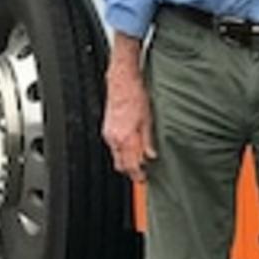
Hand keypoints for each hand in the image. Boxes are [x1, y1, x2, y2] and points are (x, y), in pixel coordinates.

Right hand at [101, 34, 155, 181]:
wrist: (122, 79)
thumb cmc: (135, 94)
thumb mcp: (148, 119)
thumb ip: (148, 141)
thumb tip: (151, 155)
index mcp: (124, 138)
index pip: (130, 166)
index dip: (138, 175)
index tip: (144, 179)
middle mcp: (113, 138)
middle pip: (120, 165)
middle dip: (130, 171)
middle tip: (143, 174)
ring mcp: (108, 133)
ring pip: (115, 155)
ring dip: (126, 160)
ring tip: (139, 161)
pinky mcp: (107, 127)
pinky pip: (113, 146)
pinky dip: (122, 150)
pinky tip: (131, 146)